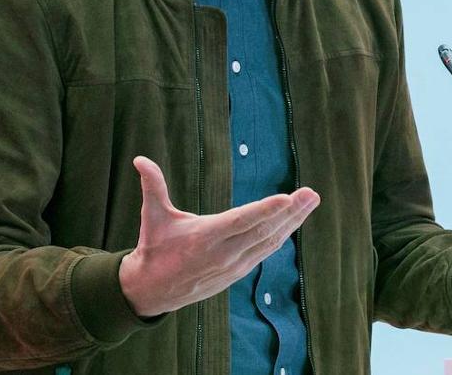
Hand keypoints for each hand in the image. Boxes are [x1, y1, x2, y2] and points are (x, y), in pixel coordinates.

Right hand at [118, 156, 320, 317]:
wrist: (152, 291)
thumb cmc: (154, 248)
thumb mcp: (152, 217)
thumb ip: (152, 187)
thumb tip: (140, 159)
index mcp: (204, 238)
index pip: (241, 220)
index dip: (265, 209)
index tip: (287, 197)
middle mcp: (223, 254)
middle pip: (263, 230)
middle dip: (291, 211)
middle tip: (311, 193)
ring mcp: (234, 266)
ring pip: (270, 241)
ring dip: (293, 221)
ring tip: (311, 200)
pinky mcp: (238, 273)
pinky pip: (266, 251)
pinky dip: (282, 235)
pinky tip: (295, 220)